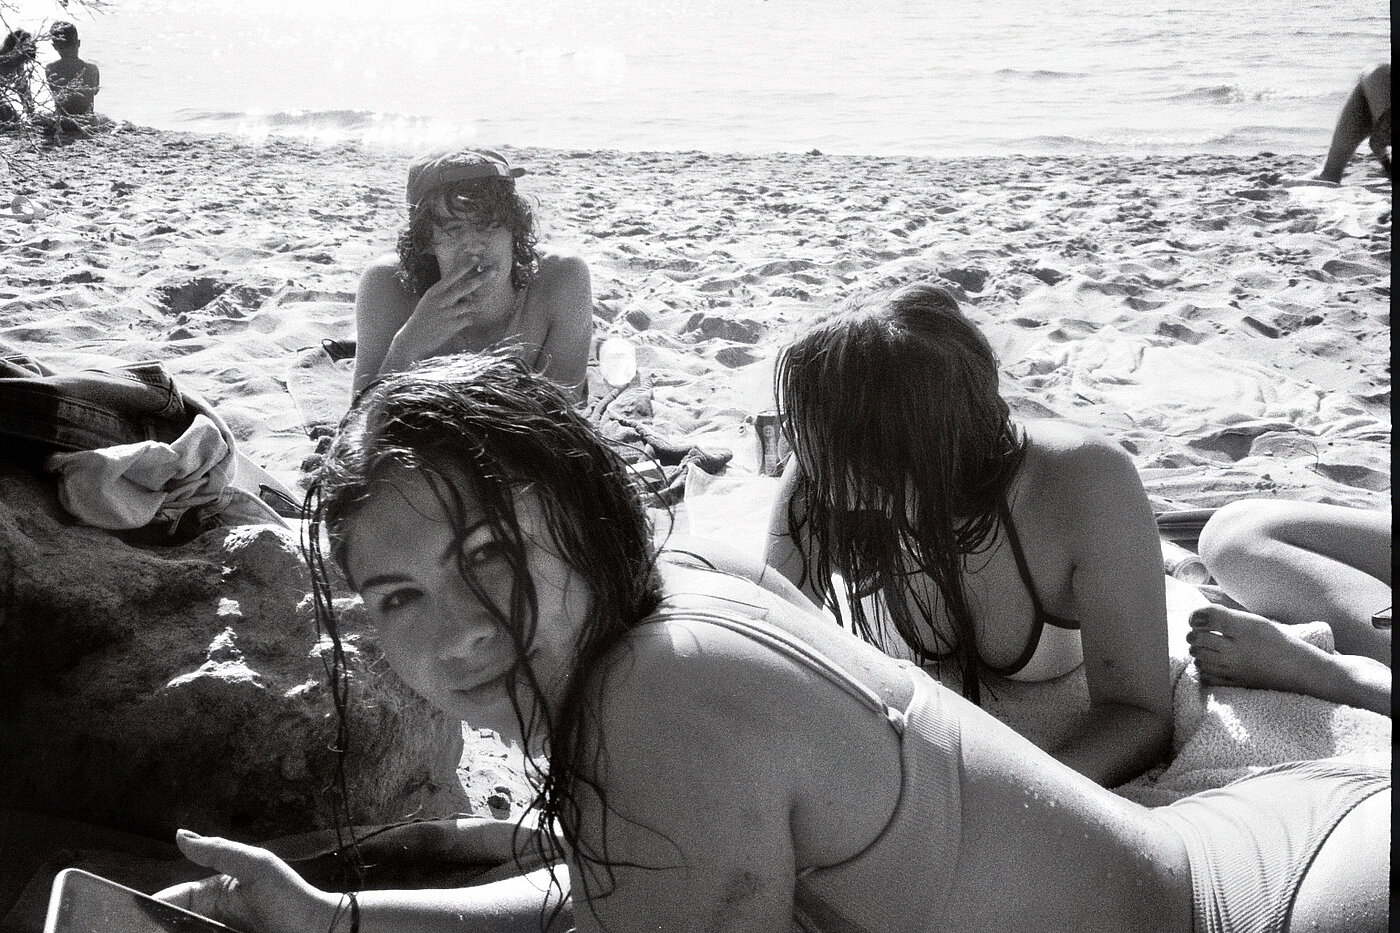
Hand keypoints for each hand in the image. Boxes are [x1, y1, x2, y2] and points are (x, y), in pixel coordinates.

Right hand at [155, 830, 340, 932]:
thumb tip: (180, 835)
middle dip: (165, 924)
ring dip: (179, 931)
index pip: (178, 899)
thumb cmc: (293, 897)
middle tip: (149, 929)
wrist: (321, 930)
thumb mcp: (256, 867)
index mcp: (218, 892)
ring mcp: (221, 931)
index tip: (139, 916)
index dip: (158, 907)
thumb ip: (219, 852)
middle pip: (179, 920)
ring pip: (188, 931)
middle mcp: (216, 915)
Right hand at [384, 259, 497, 365]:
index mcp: (434, 291)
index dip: (465, 266)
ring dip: (475, 305)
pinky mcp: (452, 326)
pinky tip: (462, 322)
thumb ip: (446, 292)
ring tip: (470, 307)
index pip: (452, 275)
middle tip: (495, 270)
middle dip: (482, 278)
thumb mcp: (430, 300)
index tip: (476, 257)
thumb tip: (467, 287)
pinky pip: (469, 319)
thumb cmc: (425, 317)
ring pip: (471, 304)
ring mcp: (447, 313)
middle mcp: (441, 300)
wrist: (413, 338)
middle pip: (466, 287)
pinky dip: (469, 319)